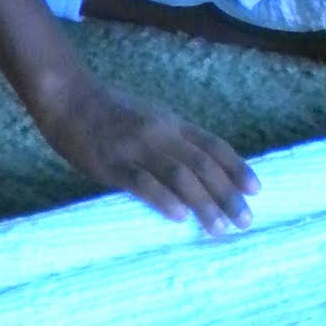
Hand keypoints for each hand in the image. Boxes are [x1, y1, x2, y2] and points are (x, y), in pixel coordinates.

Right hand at [39, 79, 259, 236]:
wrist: (68, 98)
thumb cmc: (108, 112)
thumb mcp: (149, 117)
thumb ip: (171, 138)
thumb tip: (198, 167)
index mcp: (172, 122)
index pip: (213, 145)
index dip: (237, 167)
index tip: (257, 190)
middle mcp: (161, 133)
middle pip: (204, 164)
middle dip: (228, 194)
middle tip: (245, 221)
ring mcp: (137, 148)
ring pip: (180, 175)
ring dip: (203, 203)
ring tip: (219, 227)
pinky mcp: (112, 164)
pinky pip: (142, 182)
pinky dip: (163, 199)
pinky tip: (178, 217)